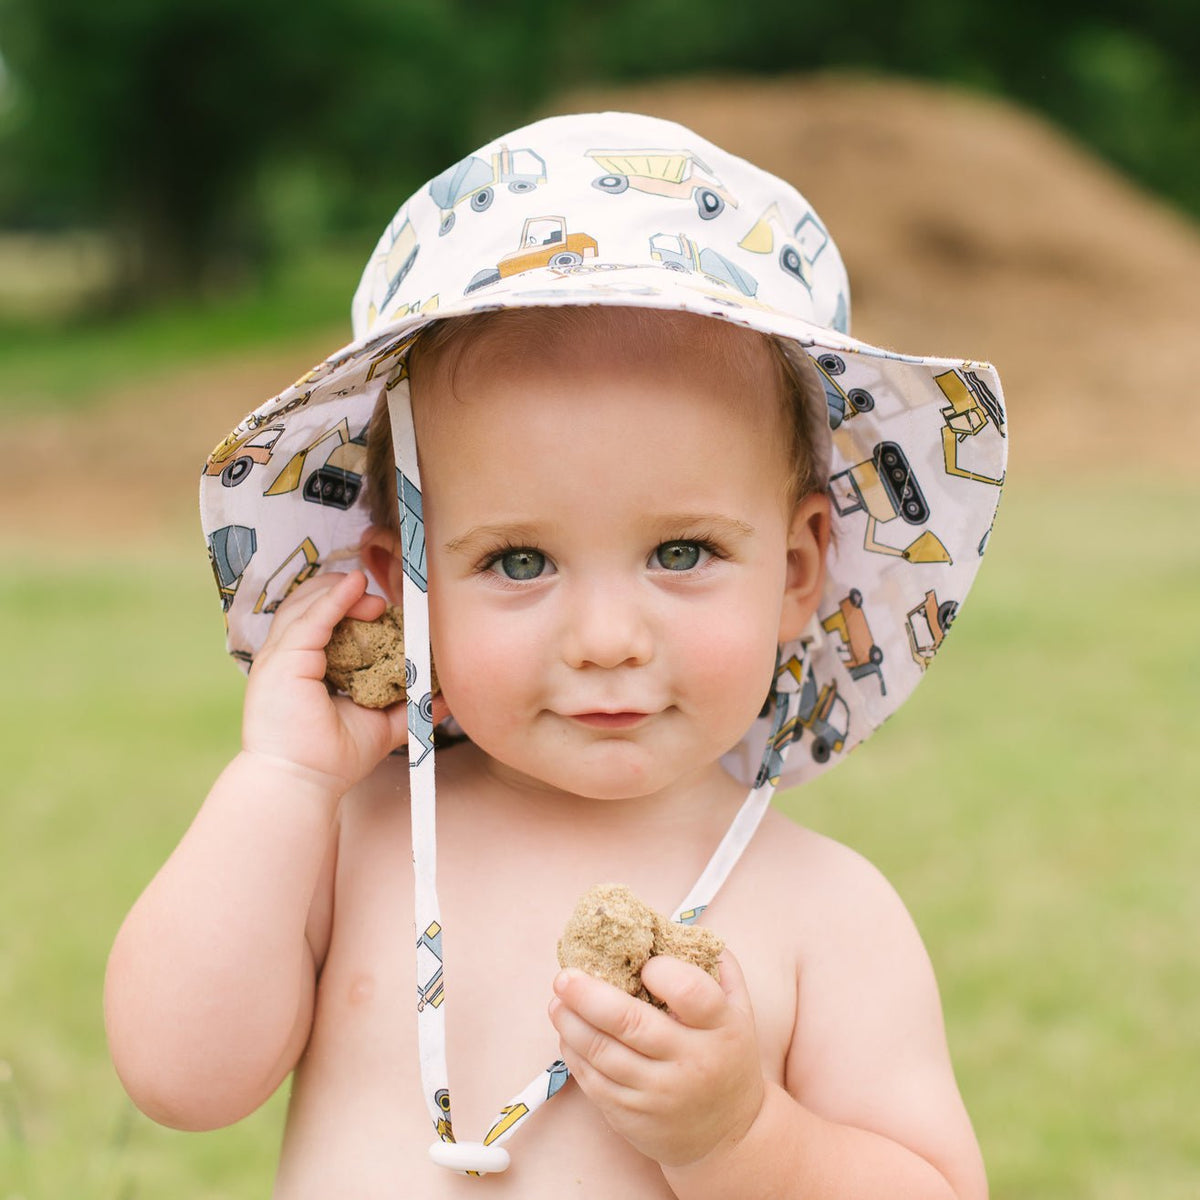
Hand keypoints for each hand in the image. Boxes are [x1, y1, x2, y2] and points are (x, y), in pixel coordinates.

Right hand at [242, 570, 448, 793]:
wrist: (303, 785)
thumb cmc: (332, 760)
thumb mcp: (381, 724)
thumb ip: (409, 706)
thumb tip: (446, 695)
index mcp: (303, 666)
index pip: (320, 620)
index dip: (348, 605)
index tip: (382, 607)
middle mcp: (287, 657)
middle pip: (309, 604)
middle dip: (345, 593)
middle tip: (381, 602)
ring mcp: (280, 657)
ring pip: (306, 604)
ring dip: (342, 591)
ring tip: (372, 594)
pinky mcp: (282, 660)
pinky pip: (310, 619)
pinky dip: (334, 598)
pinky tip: (355, 585)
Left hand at [548, 949, 765, 1167]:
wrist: (730, 1135)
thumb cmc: (727, 1057)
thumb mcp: (740, 1012)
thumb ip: (720, 968)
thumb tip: (683, 929)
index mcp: (721, 1028)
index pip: (690, 992)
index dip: (662, 972)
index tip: (644, 964)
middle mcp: (691, 1062)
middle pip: (631, 1023)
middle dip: (588, 995)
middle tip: (564, 976)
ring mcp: (660, 1093)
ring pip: (604, 1054)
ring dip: (571, 1023)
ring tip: (557, 1001)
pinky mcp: (634, 1116)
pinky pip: (595, 1082)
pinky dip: (575, 1054)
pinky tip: (567, 1034)